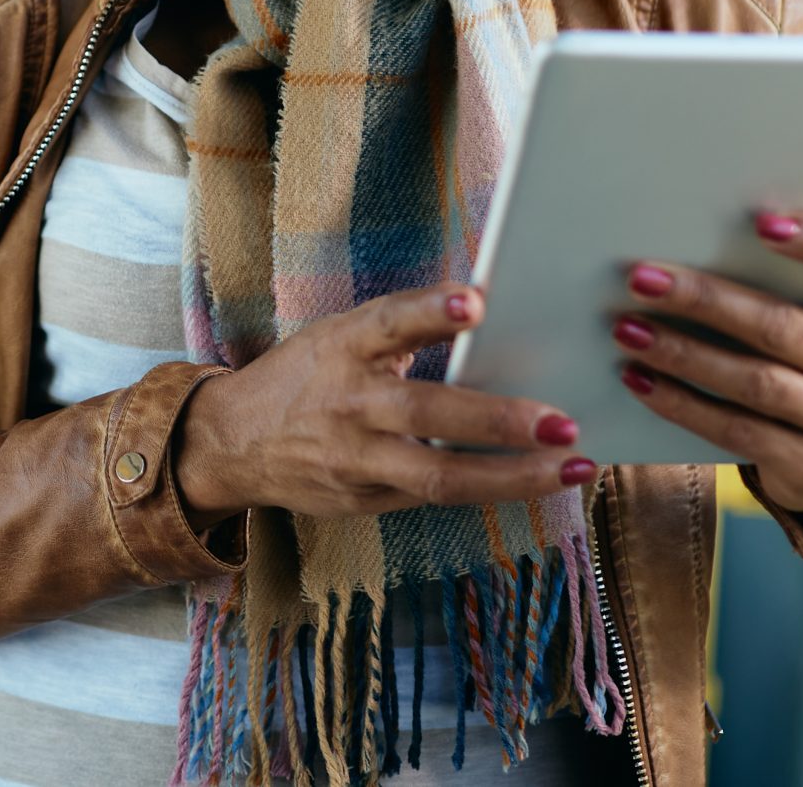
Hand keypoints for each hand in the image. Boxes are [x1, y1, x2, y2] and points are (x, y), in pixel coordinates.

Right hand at [176, 284, 594, 526]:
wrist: (231, 443)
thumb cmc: (304, 378)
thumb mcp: (338, 338)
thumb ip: (399, 332)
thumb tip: (484, 315)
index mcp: (339, 347)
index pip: (386, 322)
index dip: (430, 311)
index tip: (476, 301)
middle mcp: (348, 404)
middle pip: (425, 412)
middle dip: (498, 420)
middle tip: (563, 421)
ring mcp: (355, 460)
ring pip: (439, 476)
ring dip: (512, 476)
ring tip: (571, 468)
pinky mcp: (363, 501)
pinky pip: (434, 497)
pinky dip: (488, 490)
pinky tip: (536, 483)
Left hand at [613, 210, 802, 517]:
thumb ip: (769, 278)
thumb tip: (679, 238)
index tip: (761, 222)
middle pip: (781, 326)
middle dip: (704, 301)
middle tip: (640, 279)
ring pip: (756, 383)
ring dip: (682, 355)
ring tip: (626, 330)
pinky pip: (737, 432)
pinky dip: (681, 404)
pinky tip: (638, 380)